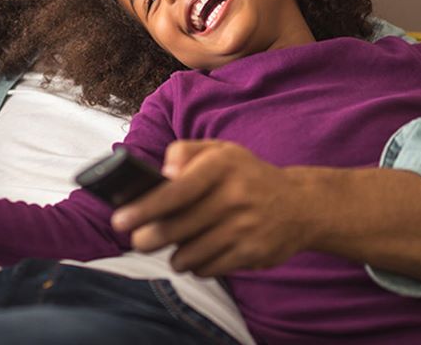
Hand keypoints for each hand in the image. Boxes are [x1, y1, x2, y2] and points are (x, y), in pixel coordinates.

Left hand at [111, 140, 313, 276]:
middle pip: (176, 228)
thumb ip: (185, 152)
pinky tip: (199, 255)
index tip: (120, 220)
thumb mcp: (220, 151)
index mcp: (222, 165)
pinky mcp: (253, 253)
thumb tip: (163, 172)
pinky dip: (197, 266)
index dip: (144, 207)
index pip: (176, 190)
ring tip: (173, 247)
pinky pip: (209, 268)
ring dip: (174, 255)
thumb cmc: (246, 176)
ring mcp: (246, 227)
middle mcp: (235, 195)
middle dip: (149, 238)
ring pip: (190, 254)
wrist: (301, 205)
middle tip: (140, 240)